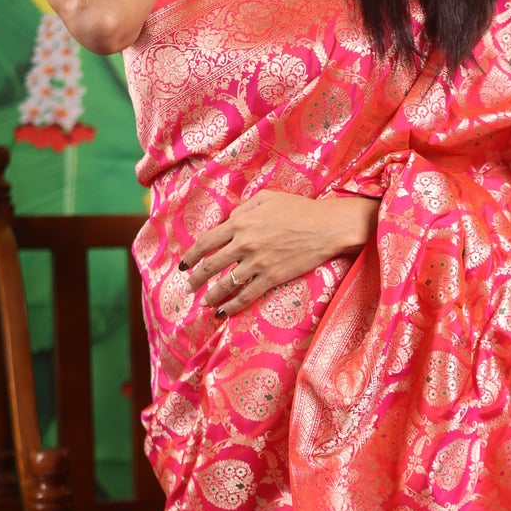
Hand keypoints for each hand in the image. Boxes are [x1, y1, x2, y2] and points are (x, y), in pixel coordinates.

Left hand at [180, 190, 378, 314]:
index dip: (191, 255)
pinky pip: (246, 295)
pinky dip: (232, 306)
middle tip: (188, 287)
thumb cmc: (299, 209)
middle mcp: (243, 243)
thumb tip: (228, 220)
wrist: (326, 227)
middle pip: (210, 265)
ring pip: (225, 284)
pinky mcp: (271, 278)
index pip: (206, 242)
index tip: (183, 264)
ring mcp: (257, 262)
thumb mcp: (266, 198)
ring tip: (203, 303)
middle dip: (195, 279)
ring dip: (210, 295)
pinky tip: (223, 312)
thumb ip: (243, 208)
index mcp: (240, 222)